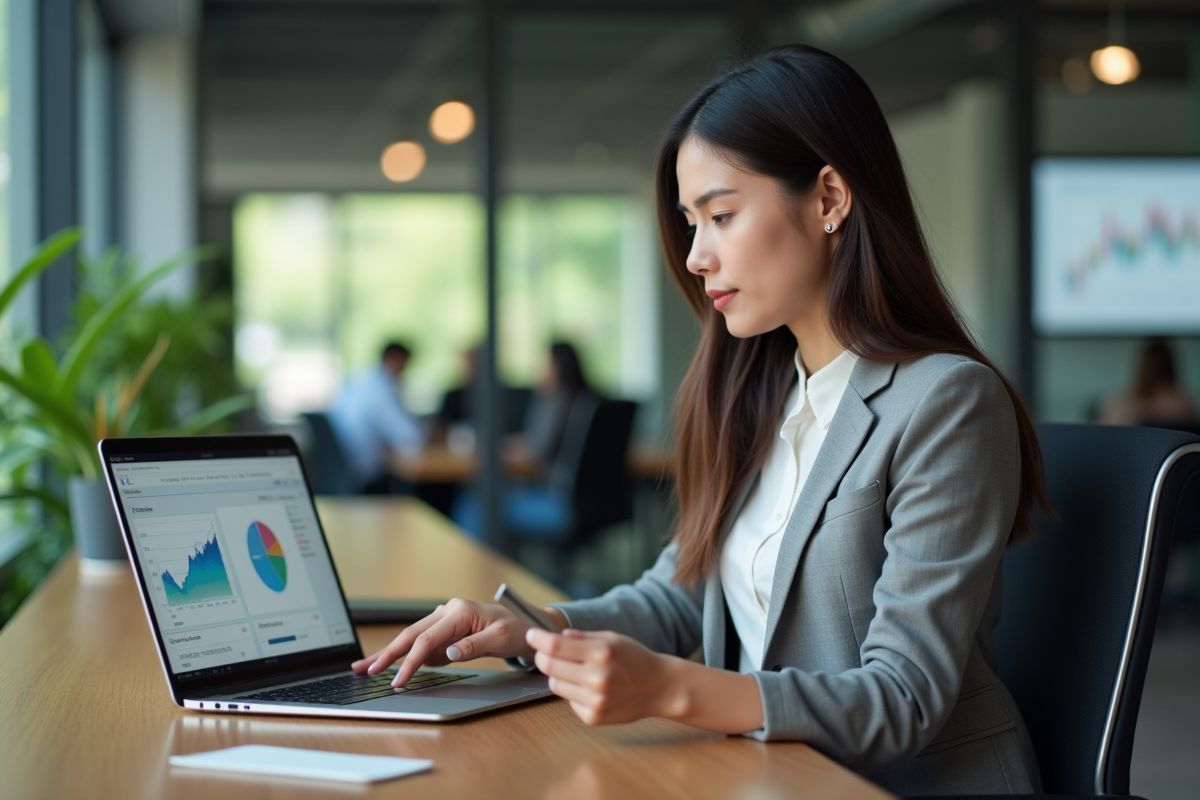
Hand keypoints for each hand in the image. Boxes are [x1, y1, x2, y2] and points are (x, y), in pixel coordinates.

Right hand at [351, 598, 536, 686]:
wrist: (525, 624)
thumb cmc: (515, 629)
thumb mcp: (499, 638)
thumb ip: (472, 645)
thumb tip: (448, 653)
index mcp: (459, 611)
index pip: (427, 638)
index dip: (410, 660)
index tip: (398, 680)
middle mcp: (447, 612)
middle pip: (411, 634)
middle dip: (387, 653)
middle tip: (365, 670)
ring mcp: (444, 621)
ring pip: (412, 638)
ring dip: (389, 653)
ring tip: (367, 666)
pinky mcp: (445, 632)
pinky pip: (421, 645)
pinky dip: (405, 656)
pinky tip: (389, 665)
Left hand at [527, 628, 682, 725]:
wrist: (659, 687)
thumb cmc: (635, 658)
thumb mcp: (611, 638)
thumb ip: (581, 637)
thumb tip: (554, 636)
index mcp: (602, 653)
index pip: (556, 647)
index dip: (538, 639)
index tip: (531, 634)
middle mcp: (598, 679)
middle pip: (550, 667)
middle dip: (543, 656)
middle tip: (546, 651)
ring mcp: (595, 701)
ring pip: (555, 684)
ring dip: (558, 675)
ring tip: (577, 671)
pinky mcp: (593, 718)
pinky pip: (568, 700)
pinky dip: (573, 692)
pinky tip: (590, 688)